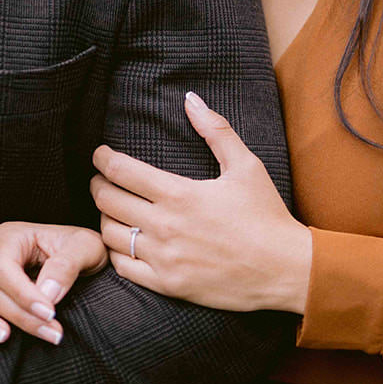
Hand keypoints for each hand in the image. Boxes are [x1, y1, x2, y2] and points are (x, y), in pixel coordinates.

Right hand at [0, 223, 107, 343]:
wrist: (80, 260)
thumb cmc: (81, 251)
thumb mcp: (86, 249)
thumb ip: (67, 266)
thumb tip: (46, 293)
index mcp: (12, 236)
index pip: (5, 270)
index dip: (23, 295)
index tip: (50, 314)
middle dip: (21, 316)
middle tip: (53, 334)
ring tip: (4, 337)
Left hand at [91, 91, 311, 313]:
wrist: (284, 269)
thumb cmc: (266, 215)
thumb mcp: (246, 165)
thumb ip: (215, 130)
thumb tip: (191, 99)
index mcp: (179, 193)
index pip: (120, 171)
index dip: (102, 159)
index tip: (99, 155)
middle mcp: (165, 225)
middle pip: (107, 200)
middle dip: (97, 185)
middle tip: (100, 180)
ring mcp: (164, 257)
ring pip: (109, 234)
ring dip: (105, 218)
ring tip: (112, 210)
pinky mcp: (167, 284)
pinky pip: (122, 267)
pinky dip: (116, 252)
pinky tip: (124, 242)